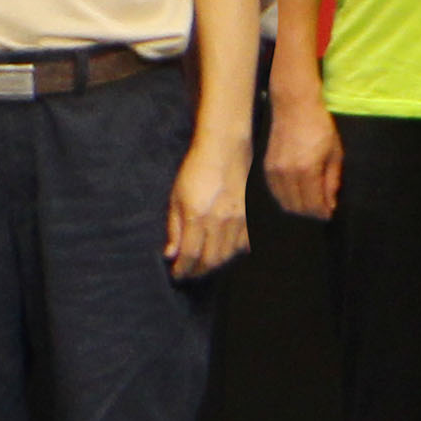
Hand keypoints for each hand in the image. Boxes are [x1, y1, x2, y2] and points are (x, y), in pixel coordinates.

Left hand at [165, 133, 251, 278]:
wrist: (224, 146)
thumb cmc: (194, 169)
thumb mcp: (176, 197)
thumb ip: (174, 228)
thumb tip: (171, 254)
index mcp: (196, 217)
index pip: (189, 255)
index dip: (182, 270)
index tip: (176, 274)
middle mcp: (219, 221)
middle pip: (210, 260)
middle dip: (197, 271)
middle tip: (189, 272)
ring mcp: (237, 217)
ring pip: (228, 254)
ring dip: (215, 263)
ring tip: (204, 264)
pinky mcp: (249, 212)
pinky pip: (244, 242)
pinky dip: (234, 252)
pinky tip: (225, 250)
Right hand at [264, 91, 341, 221]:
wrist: (294, 107)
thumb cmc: (320, 127)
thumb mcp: (334, 152)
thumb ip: (332, 179)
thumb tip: (331, 202)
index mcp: (307, 170)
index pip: (312, 203)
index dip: (322, 212)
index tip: (330, 214)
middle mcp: (287, 174)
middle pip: (297, 206)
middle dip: (311, 213)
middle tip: (322, 210)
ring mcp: (273, 172)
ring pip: (284, 202)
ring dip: (298, 208)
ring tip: (312, 204)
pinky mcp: (266, 168)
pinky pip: (275, 192)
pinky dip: (286, 198)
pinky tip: (297, 195)